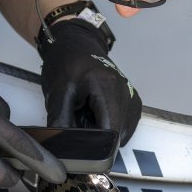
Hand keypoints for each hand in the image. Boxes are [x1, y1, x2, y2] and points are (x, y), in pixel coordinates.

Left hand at [39, 19, 142, 144]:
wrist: (76, 44)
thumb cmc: (67, 63)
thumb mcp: (57, 93)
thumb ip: (61, 123)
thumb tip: (62, 148)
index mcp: (108, 87)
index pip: (110, 131)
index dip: (95, 145)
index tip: (81, 146)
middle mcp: (126, 93)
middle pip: (116, 134)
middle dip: (97, 137)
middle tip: (78, 122)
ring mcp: (132, 98)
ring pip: (121, 133)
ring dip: (103, 131)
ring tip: (86, 114)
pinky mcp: (133, 102)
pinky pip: (123, 126)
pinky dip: (108, 125)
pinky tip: (96, 113)